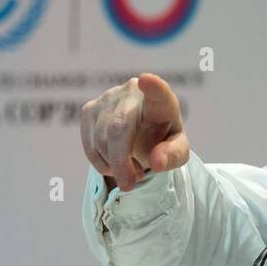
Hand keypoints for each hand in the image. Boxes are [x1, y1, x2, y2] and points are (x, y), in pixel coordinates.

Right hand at [80, 73, 189, 191]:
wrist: (143, 135)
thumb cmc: (163, 140)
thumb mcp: (177, 152)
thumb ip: (172, 156)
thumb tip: (157, 162)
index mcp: (161, 101)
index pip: (158, 91)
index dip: (153, 86)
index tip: (147, 80)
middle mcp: (132, 93)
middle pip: (118, 128)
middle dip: (121, 161)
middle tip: (129, 184)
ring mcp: (107, 98)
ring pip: (101, 140)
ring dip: (114, 165)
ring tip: (131, 171)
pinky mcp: (89, 109)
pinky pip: (89, 145)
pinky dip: (101, 163)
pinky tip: (115, 164)